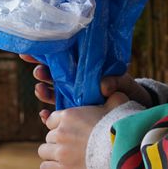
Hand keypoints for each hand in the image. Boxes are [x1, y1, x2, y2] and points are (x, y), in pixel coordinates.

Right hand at [22, 57, 149, 116]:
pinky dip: (47, 116)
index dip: (46, 54)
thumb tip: (103, 86)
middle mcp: (75, 84)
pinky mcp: (74, 117)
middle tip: (39, 72)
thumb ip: (115, 81)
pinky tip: (43, 114)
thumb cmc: (130, 94)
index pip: (62, 59)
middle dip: (41, 72)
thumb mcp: (124, 84)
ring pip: (51, 94)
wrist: (135, 115)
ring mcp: (73, 100)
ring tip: (40, 90)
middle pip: (52, 75)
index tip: (31, 51)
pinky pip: (56, 117)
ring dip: (43, 91)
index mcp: (84, 71)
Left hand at [36, 88, 130, 168]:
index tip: (69, 131)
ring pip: (43, 151)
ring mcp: (60, 152)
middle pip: (49, 136)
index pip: (51, 119)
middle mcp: (61, 132)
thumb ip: (113, 97)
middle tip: (72, 146)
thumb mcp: (119, 106)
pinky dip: (51, 168)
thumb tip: (113, 92)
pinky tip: (61, 168)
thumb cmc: (121, 129)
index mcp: (69, 116)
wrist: (124, 155)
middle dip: (58, 141)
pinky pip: (45, 167)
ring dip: (52, 154)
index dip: (59, 125)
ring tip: (66, 158)